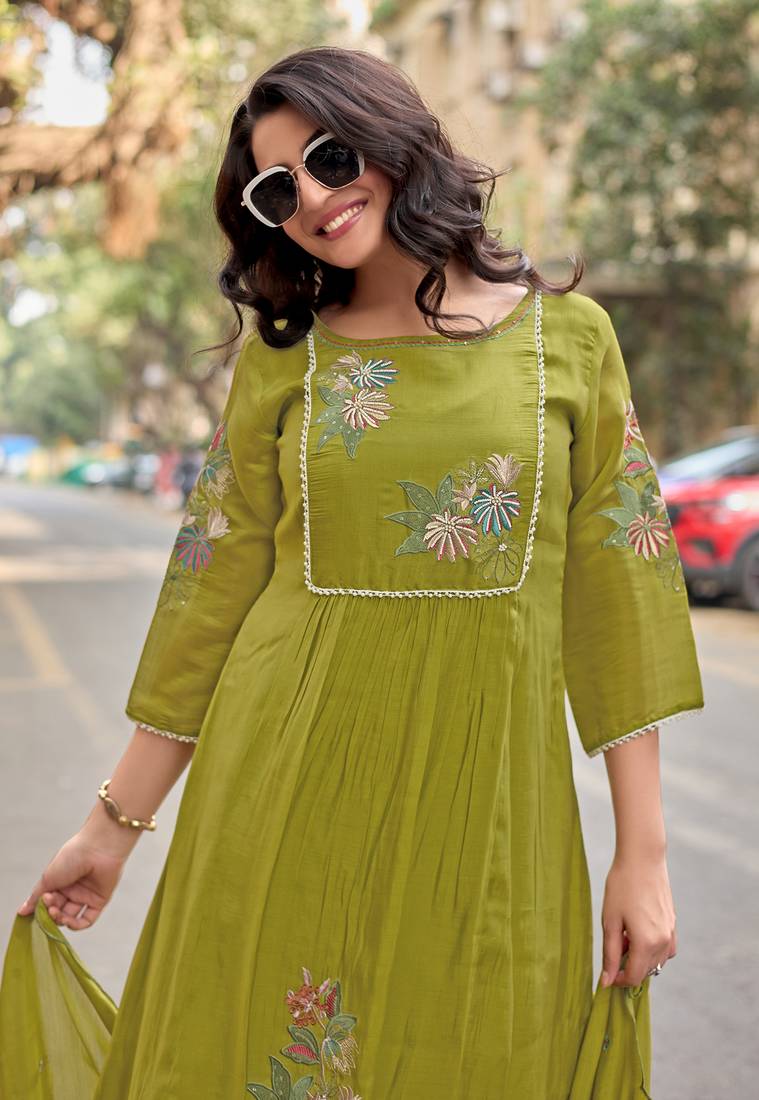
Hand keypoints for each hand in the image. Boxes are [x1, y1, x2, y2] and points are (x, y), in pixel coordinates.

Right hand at [16, 829, 129, 930]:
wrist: (97, 848)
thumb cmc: (71, 857)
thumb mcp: (48, 877)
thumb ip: (35, 897)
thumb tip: (21, 912)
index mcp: (59, 881)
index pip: (47, 902)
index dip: (42, 906)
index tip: (38, 904)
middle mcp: (72, 889)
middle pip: (57, 911)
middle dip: (50, 913)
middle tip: (49, 906)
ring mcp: (86, 895)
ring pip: (70, 917)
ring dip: (61, 920)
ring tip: (55, 912)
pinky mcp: (99, 901)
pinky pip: (87, 919)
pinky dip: (77, 925)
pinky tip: (69, 921)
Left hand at [600, 851, 676, 987]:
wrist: (642, 859)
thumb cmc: (621, 887)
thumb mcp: (610, 921)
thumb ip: (610, 954)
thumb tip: (607, 982)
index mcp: (647, 943)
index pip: (633, 977)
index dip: (618, 980)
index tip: (606, 973)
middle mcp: (664, 942)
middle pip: (646, 971)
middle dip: (628, 966)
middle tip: (613, 943)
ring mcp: (671, 933)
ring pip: (656, 961)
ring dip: (640, 957)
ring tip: (624, 934)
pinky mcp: (673, 923)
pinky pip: (665, 948)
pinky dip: (652, 948)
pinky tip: (638, 931)